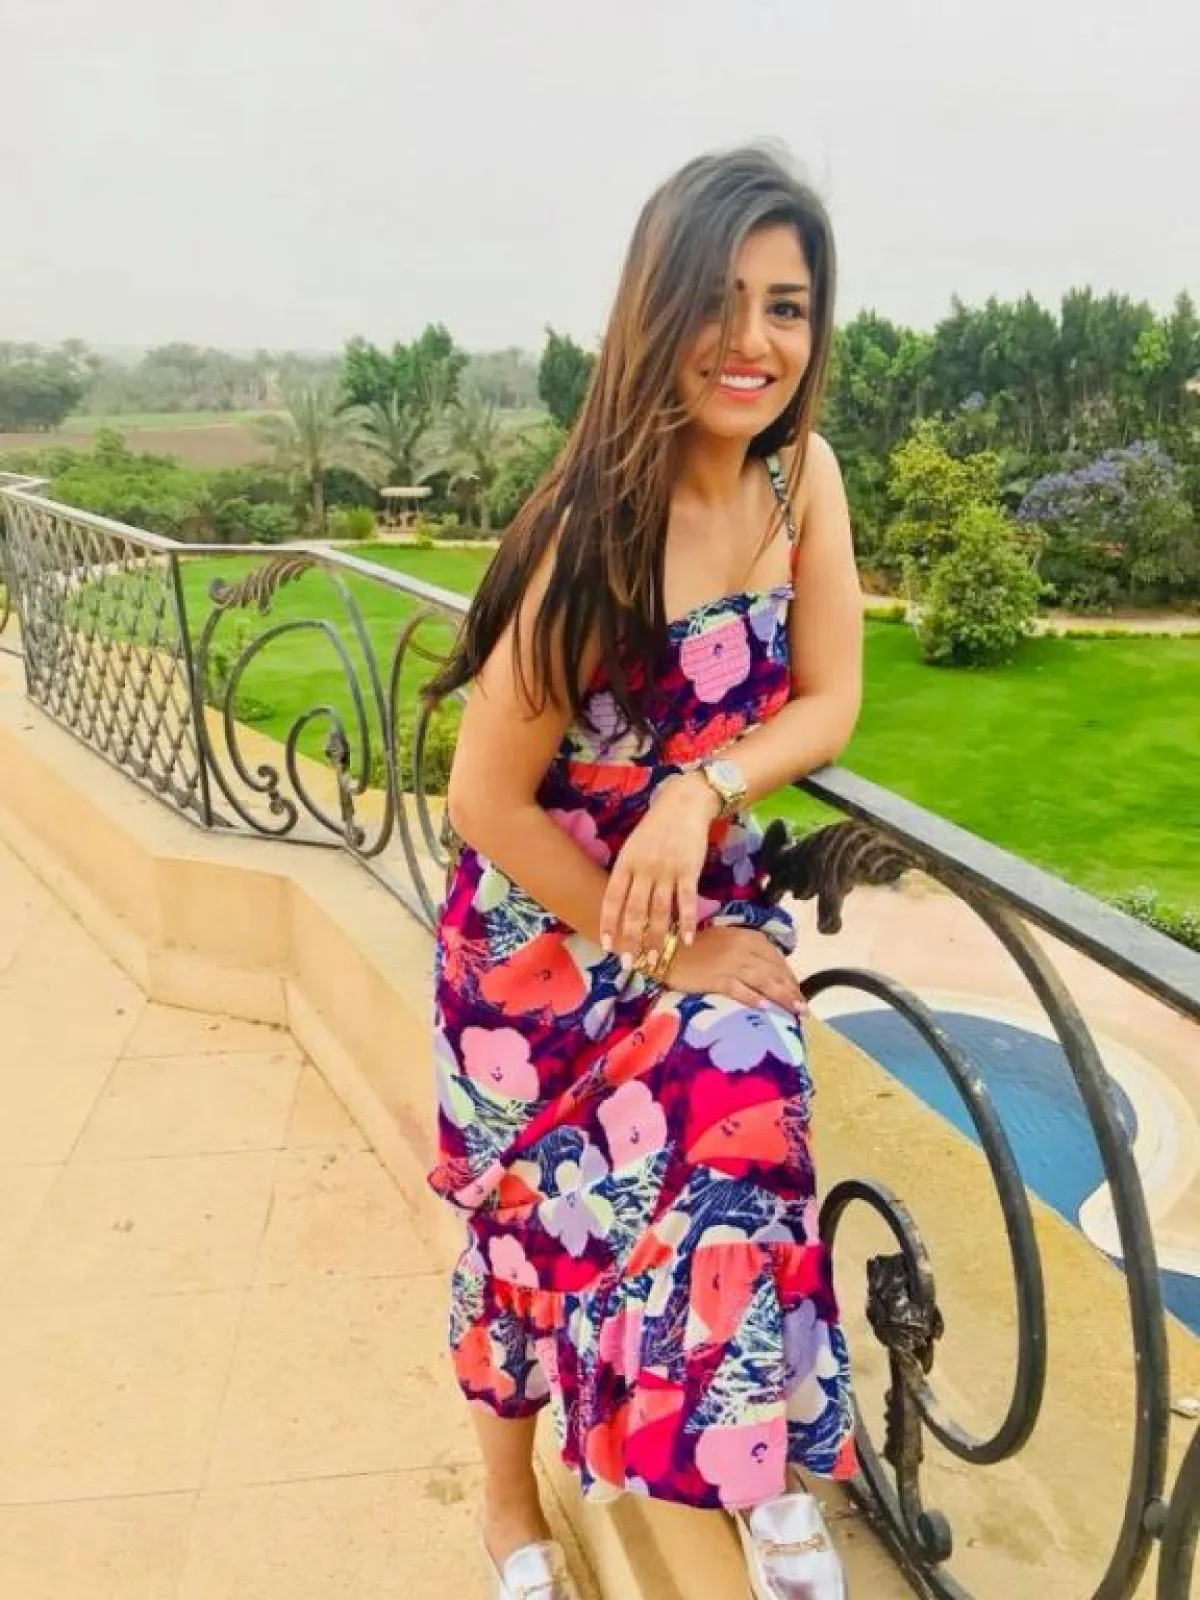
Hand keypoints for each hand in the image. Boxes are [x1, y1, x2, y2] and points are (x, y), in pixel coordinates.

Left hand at [600, 772, 718, 960]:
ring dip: (656, 938)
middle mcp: (643, 869)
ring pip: (659, 911)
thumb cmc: (656, 828)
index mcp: (625, 863)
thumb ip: (627, 874)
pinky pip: (686, 901)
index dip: (608, 923)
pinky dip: (685, 923)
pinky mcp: (689, 870)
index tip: (606, 945)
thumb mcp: (633, 847)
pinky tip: (684, 940)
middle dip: (630, 940)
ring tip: (654, 958)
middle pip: (634, 911)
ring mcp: (666, 870)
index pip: (612, 899)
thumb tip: (620, 906)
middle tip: (629, 963)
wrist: (684, 804)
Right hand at [665, 925, 807, 1013]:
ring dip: (783, 997)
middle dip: (791, 989)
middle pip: (774, 970)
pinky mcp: (718, 979)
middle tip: (804, 1006)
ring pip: (764, 981)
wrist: (666, 951)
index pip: (776, 956)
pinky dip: (755, 999)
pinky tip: (767, 1009)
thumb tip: (767, 967)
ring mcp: (731, 964)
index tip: (797, 989)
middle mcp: (743, 948)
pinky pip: (742, 990)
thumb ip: (746, 949)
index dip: (789, 974)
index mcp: (746, 936)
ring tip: (796, 1011)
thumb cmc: (694, 946)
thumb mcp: (725, 939)